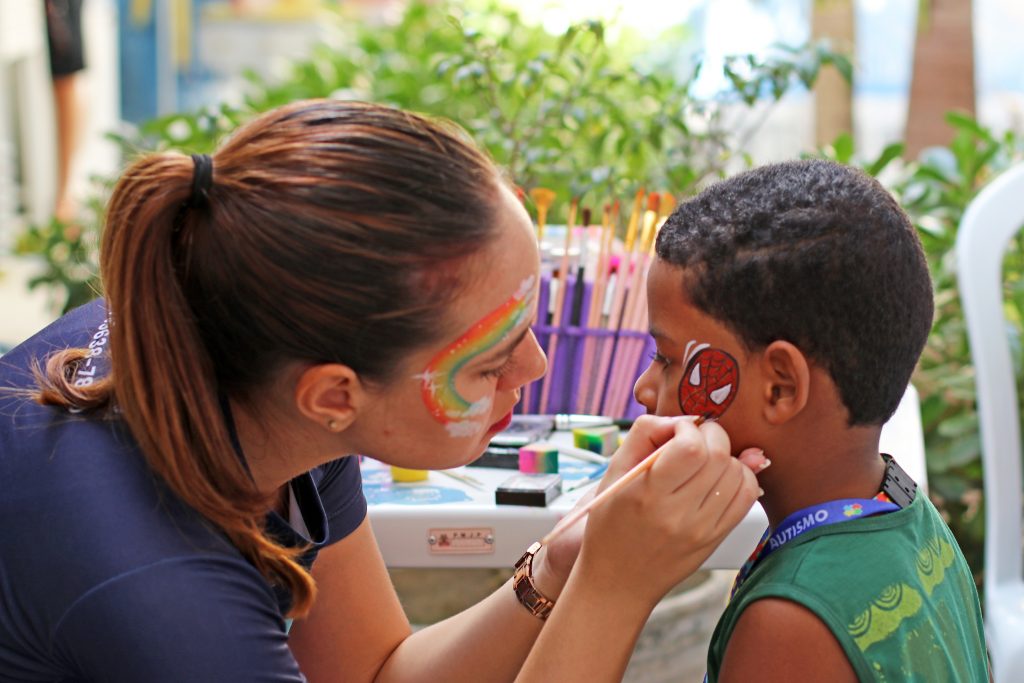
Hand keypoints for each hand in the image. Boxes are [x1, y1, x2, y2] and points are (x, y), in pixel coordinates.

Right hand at [571, 415, 762, 608]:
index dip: (688, 428)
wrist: (617, 580)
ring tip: (703, 461)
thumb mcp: (612, 473)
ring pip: (738, 473)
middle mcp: (678, 514)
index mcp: (648, 494)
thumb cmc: (610, 524)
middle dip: (710, 435)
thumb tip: (683, 419)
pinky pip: (747, 496)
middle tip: (693, 440)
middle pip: (719, 455)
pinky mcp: (716, 538)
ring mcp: (702, 530)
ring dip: (726, 456)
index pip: (691, 447)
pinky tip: (719, 478)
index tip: (677, 432)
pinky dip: (740, 477)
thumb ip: (644, 435)